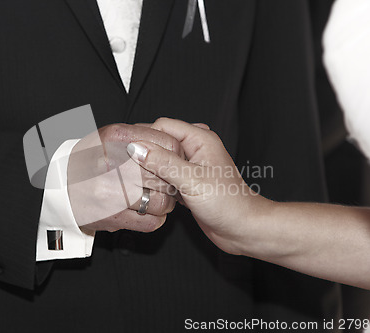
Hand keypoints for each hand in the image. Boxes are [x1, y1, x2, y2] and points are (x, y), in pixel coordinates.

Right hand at [67, 123, 181, 232]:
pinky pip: (150, 221)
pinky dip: (155, 218)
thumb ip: (141, 137)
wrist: (60, 189)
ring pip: (161, 201)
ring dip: (164, 203)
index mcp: (115, 137)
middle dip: (170, 181)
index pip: (167, 144)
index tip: (172, 161)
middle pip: (165, 174)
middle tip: (166, 182)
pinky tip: (147, 211)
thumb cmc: (90, 162)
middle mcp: (111, 162)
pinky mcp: (110, 216)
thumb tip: (173, 145)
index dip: (176, 155)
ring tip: (156, 198)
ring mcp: (109, 191)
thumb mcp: (112, 139)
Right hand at [126, 118, 270, 253]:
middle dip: (145, 153)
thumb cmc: (229, 204)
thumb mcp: (192, 180)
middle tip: (127, 165)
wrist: (243, 229)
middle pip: (161, 142)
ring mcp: (192, 167)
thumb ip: (164, 162)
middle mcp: (196, 149)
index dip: (144, 136)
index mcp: (200, 139)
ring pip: (161, 160)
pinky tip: (149, 190)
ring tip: (136, 179)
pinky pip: (165, 176)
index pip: (163, 126)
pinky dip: (156, 182)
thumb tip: (138, 148)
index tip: (126, 148)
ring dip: (150, 169)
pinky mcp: (188, 183)